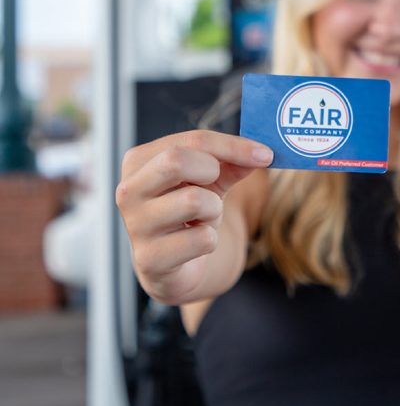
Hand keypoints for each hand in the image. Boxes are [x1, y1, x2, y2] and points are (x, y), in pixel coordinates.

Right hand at [116, 130, 272, 302]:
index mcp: (139, 161)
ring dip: (213, 210)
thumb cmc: (187, 212)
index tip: (265, 154)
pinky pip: (201, 239)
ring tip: (202, 218)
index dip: (233, 146)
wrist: (171, 265)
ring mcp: (135, 225)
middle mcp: (129, 190)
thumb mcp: (209, 180)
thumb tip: (260, 154)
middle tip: (215, 185)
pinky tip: (195, 244)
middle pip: (176, 161)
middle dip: (211, 172)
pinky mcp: (149, 258)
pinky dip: (210, 240)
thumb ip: (232, 163)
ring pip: (193, 200)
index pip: (191, 140)